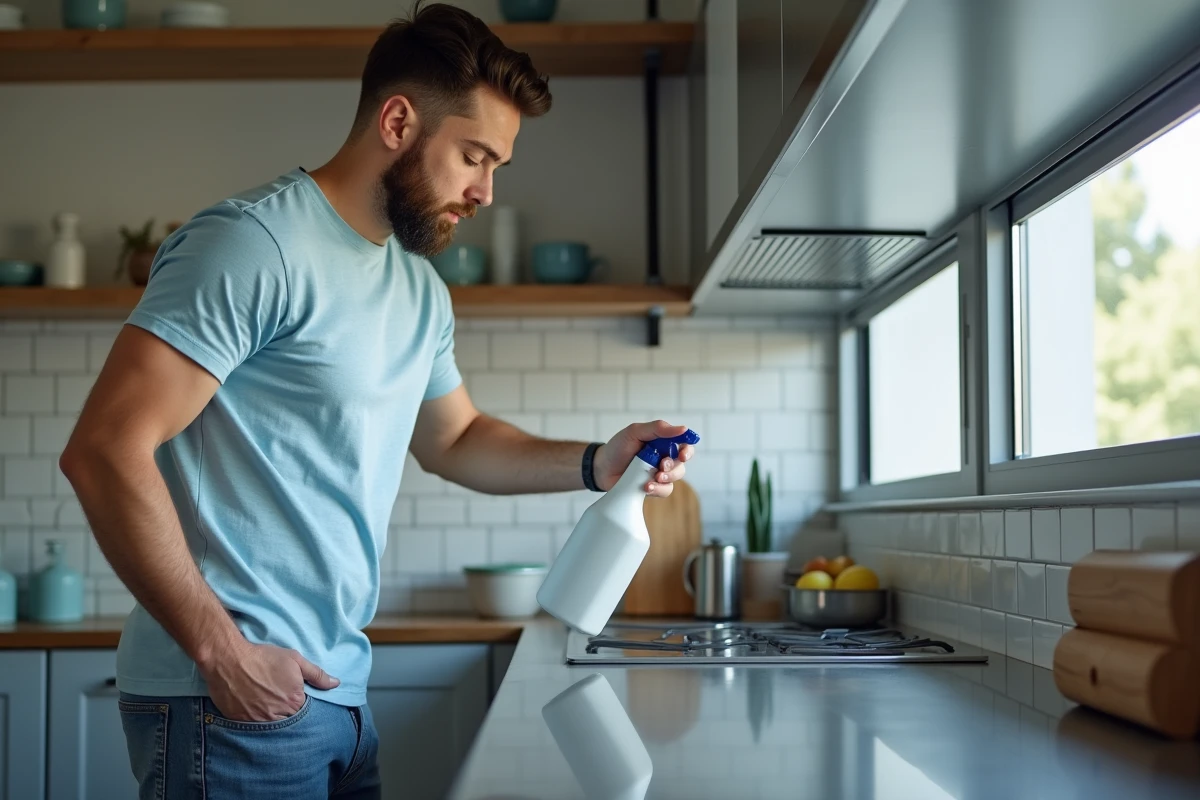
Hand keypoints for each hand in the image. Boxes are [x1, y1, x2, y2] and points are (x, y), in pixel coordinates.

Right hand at [201, 640, 339, 721]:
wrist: (229, 660)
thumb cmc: (263, 658)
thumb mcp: (295, 660)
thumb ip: (317, 674)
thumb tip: (336, 684)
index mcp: (294, 701)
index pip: (304, 710)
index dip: (299, 703)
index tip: (292, 695)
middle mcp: (278, 715)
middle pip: (288, 720)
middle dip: (286, 712)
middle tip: (276, 698)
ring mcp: (259, 720)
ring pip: (271, 725)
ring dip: (271, 718)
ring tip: (265, 703)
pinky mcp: (241, 722)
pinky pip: (253, 727)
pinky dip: (255, 720)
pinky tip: (252, 707)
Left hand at [593, 420, 694, 496]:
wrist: (601, 468)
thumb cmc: (618, 447)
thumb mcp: (635, 432)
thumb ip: (658, 428)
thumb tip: (683, 429)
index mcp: (662, 442)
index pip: (684, 444)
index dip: (687, 450)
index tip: (682, 455)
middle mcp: (663, 457)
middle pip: (681, 463)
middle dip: (674, 466)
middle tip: (661, 466)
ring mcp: (659, 473)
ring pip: (676, 478)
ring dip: (667, 478)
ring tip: (654, 478)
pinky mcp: (653, 487)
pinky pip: (665, 490)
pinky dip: (657, 489)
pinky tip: (646, 487)